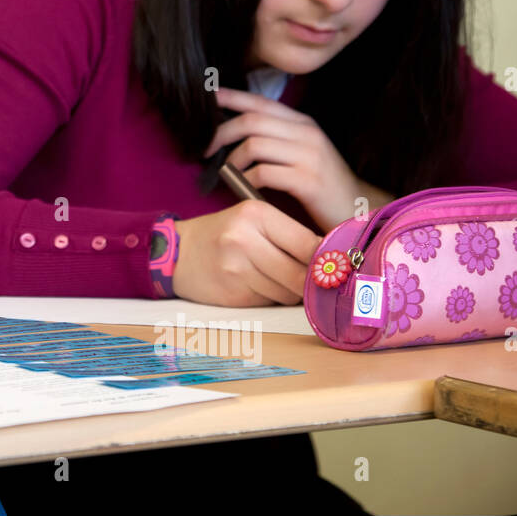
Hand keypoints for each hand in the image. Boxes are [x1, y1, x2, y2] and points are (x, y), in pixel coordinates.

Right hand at [171, 200, 320, 306]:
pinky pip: (269, 302)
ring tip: (277, 280)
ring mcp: (236, 267)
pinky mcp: (232, 291)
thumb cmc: (222, 235)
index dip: (328, 260)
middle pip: (301, 273)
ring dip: (290, 292)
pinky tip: (256, 286)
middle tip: (317, 282)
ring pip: (288, 292)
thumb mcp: (252, 221)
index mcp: (256, 213)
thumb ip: (288, 236)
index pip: (308, 243)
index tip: (339, 268)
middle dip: (312, 282)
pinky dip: (271, 298)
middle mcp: (244, 238)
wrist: (176, 252)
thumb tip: (332, 261)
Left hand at [203, 87, 392, 230]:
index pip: (261, 102)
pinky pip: (264, 173)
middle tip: (204, 149)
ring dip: (232, 161)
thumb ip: (275, 138)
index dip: (232, 97)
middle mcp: (307, 134)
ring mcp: (309, 156)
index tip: (207, 97)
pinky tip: (244, 188)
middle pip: (252, 121)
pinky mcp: (308, 181)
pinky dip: (246, 180)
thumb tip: (234, 130)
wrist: (358, 210)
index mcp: (303, 123)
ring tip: (227, 174)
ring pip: (255, 145)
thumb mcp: (301, 153)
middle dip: (221, 133)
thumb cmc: (321, 185)